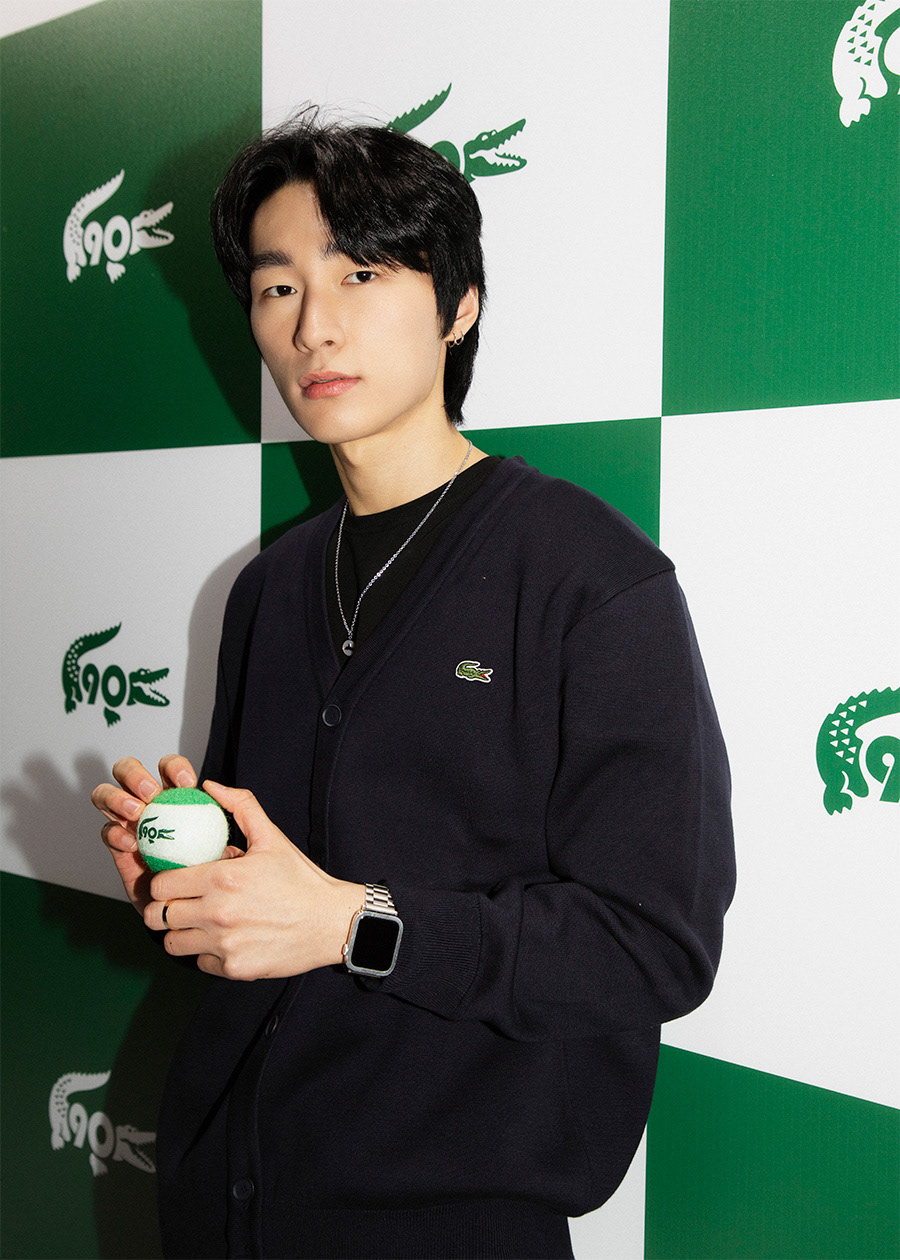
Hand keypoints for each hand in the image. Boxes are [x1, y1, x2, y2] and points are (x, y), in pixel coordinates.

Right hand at [91, 754, 226, 912]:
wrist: (198, 909)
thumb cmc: (220, 872)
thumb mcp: (242, 838)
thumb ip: (238, 810)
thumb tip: (216, 789)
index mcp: (176, 796)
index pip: (170, 769)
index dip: (174, 768)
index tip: (188, 783)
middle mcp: (148, 805)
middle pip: (129, 772)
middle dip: (134, 774)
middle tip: (152, 793)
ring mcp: (129, 824)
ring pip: (108, 796)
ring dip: (117, 798)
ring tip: (137, 813)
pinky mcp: (118, 849)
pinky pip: (108, 833)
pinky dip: (115, 833)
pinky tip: (131, 843)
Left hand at [142, 781, 364, 980]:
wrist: (331, 921)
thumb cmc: (300, 879)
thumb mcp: (271, 837)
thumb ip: (240, 806)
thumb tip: (210, 787)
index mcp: (222, 877)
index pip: (161, 884)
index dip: (162, 881)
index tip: (172, 880)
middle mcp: (218, 913)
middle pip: (157, 916)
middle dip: (163, 908)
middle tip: (178, 903)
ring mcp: (225, 944)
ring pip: (172, 943)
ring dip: (180, 933)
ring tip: (197, 923)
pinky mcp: (234, 969)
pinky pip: (200, 963)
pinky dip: (206, 954)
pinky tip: (223, 939)